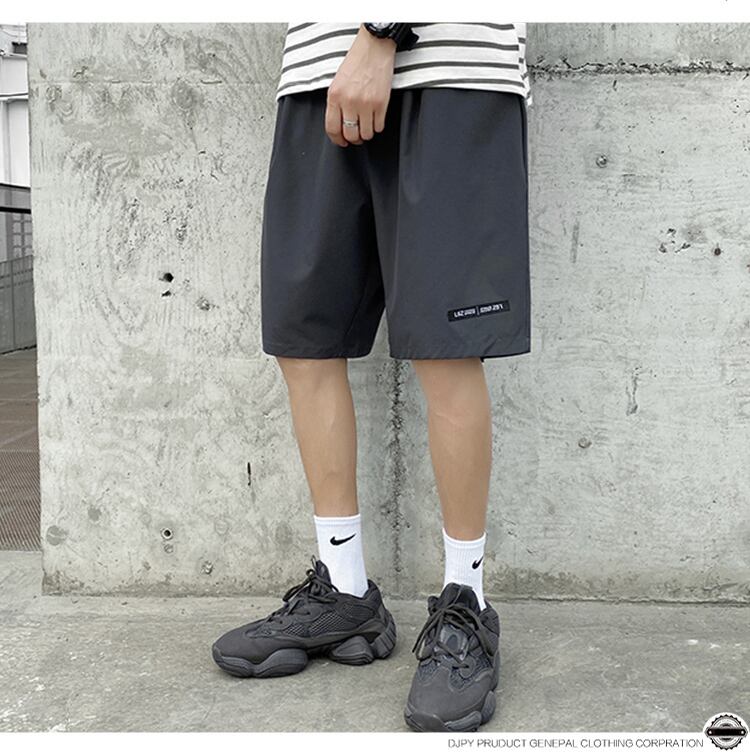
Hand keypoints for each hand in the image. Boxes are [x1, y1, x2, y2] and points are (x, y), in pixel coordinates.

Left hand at [325, 24, 395, 146]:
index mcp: (334, 96)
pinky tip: (376, 119)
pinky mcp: (381, 103)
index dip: (337, 140)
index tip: (342, 142)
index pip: (332, 128)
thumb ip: (336, 103)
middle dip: (354, 139)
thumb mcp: (337, 82)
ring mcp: (366, 103)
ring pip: (366, 134)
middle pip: (350, 135)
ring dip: (367, 133)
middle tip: (357, 136)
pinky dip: (378, 126)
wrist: (373, 47)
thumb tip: (339, 125)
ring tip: (367, 126)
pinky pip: (379, 127)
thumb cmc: (356, 63)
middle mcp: (349, 101)